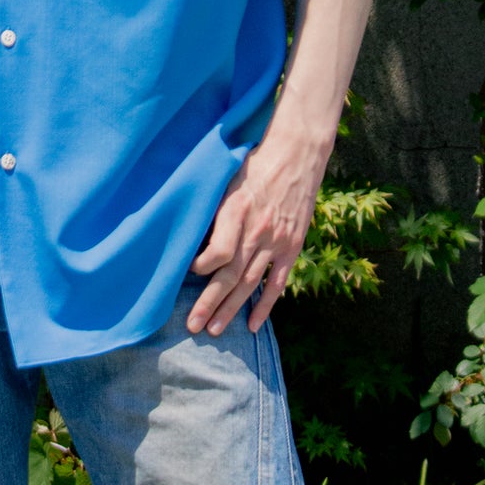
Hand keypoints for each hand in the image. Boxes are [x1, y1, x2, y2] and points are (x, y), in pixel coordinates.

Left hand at [187, 118, 329, 337]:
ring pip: (251, 284)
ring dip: (232, 309)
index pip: (217, 253)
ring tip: (215, 330)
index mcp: (237, 212)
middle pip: (231, 276)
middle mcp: (257, 231)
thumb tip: (191, 238)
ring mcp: (277, 242)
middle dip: (210, 304)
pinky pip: (277, 282)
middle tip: (193, 326)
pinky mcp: (292, 247)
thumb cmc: (255, 164)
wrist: (297, 155)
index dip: (200, 267)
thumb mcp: (227, 180)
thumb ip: (214, 211)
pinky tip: (252, 324)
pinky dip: (265, 305)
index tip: (186, 272)